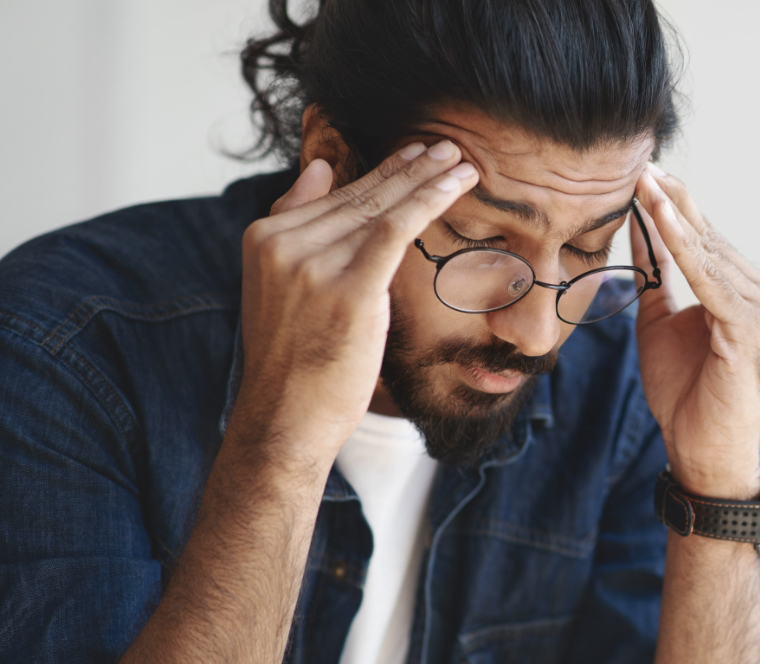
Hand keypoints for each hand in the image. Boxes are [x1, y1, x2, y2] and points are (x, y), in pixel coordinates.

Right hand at [231, 141, 477, 465]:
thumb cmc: (296, 361)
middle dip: (409, 168)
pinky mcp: (348, 289)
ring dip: (427, 179)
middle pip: (361, 196)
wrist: (285, 419)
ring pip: (381, 207)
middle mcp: (284, 244)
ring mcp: (312, 265)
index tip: (416, 153)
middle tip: (446, 146)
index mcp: (265, 238)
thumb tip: (321, 168)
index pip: (335, 195)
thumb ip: (297, 226)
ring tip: (460, 161)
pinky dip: (429, 201)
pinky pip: (395, 230)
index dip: (381, 171)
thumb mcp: (282, 286)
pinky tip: (456, 185)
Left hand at [632, 164, 759, 498]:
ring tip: (644, 180)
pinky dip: (681, 244)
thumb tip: (639, 229)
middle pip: (708, 236)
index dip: (672, 206)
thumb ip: (655, 276)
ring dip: (673, 214)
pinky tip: (657, 216)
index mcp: (744, 291)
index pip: (704, 238)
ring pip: (707, 250)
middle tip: (640, 161)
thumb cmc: (687, 395)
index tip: (642, 173)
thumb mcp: (659, 323)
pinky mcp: (748, 325)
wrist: (703, 451)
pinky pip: (706, 276)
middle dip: (671, 199)